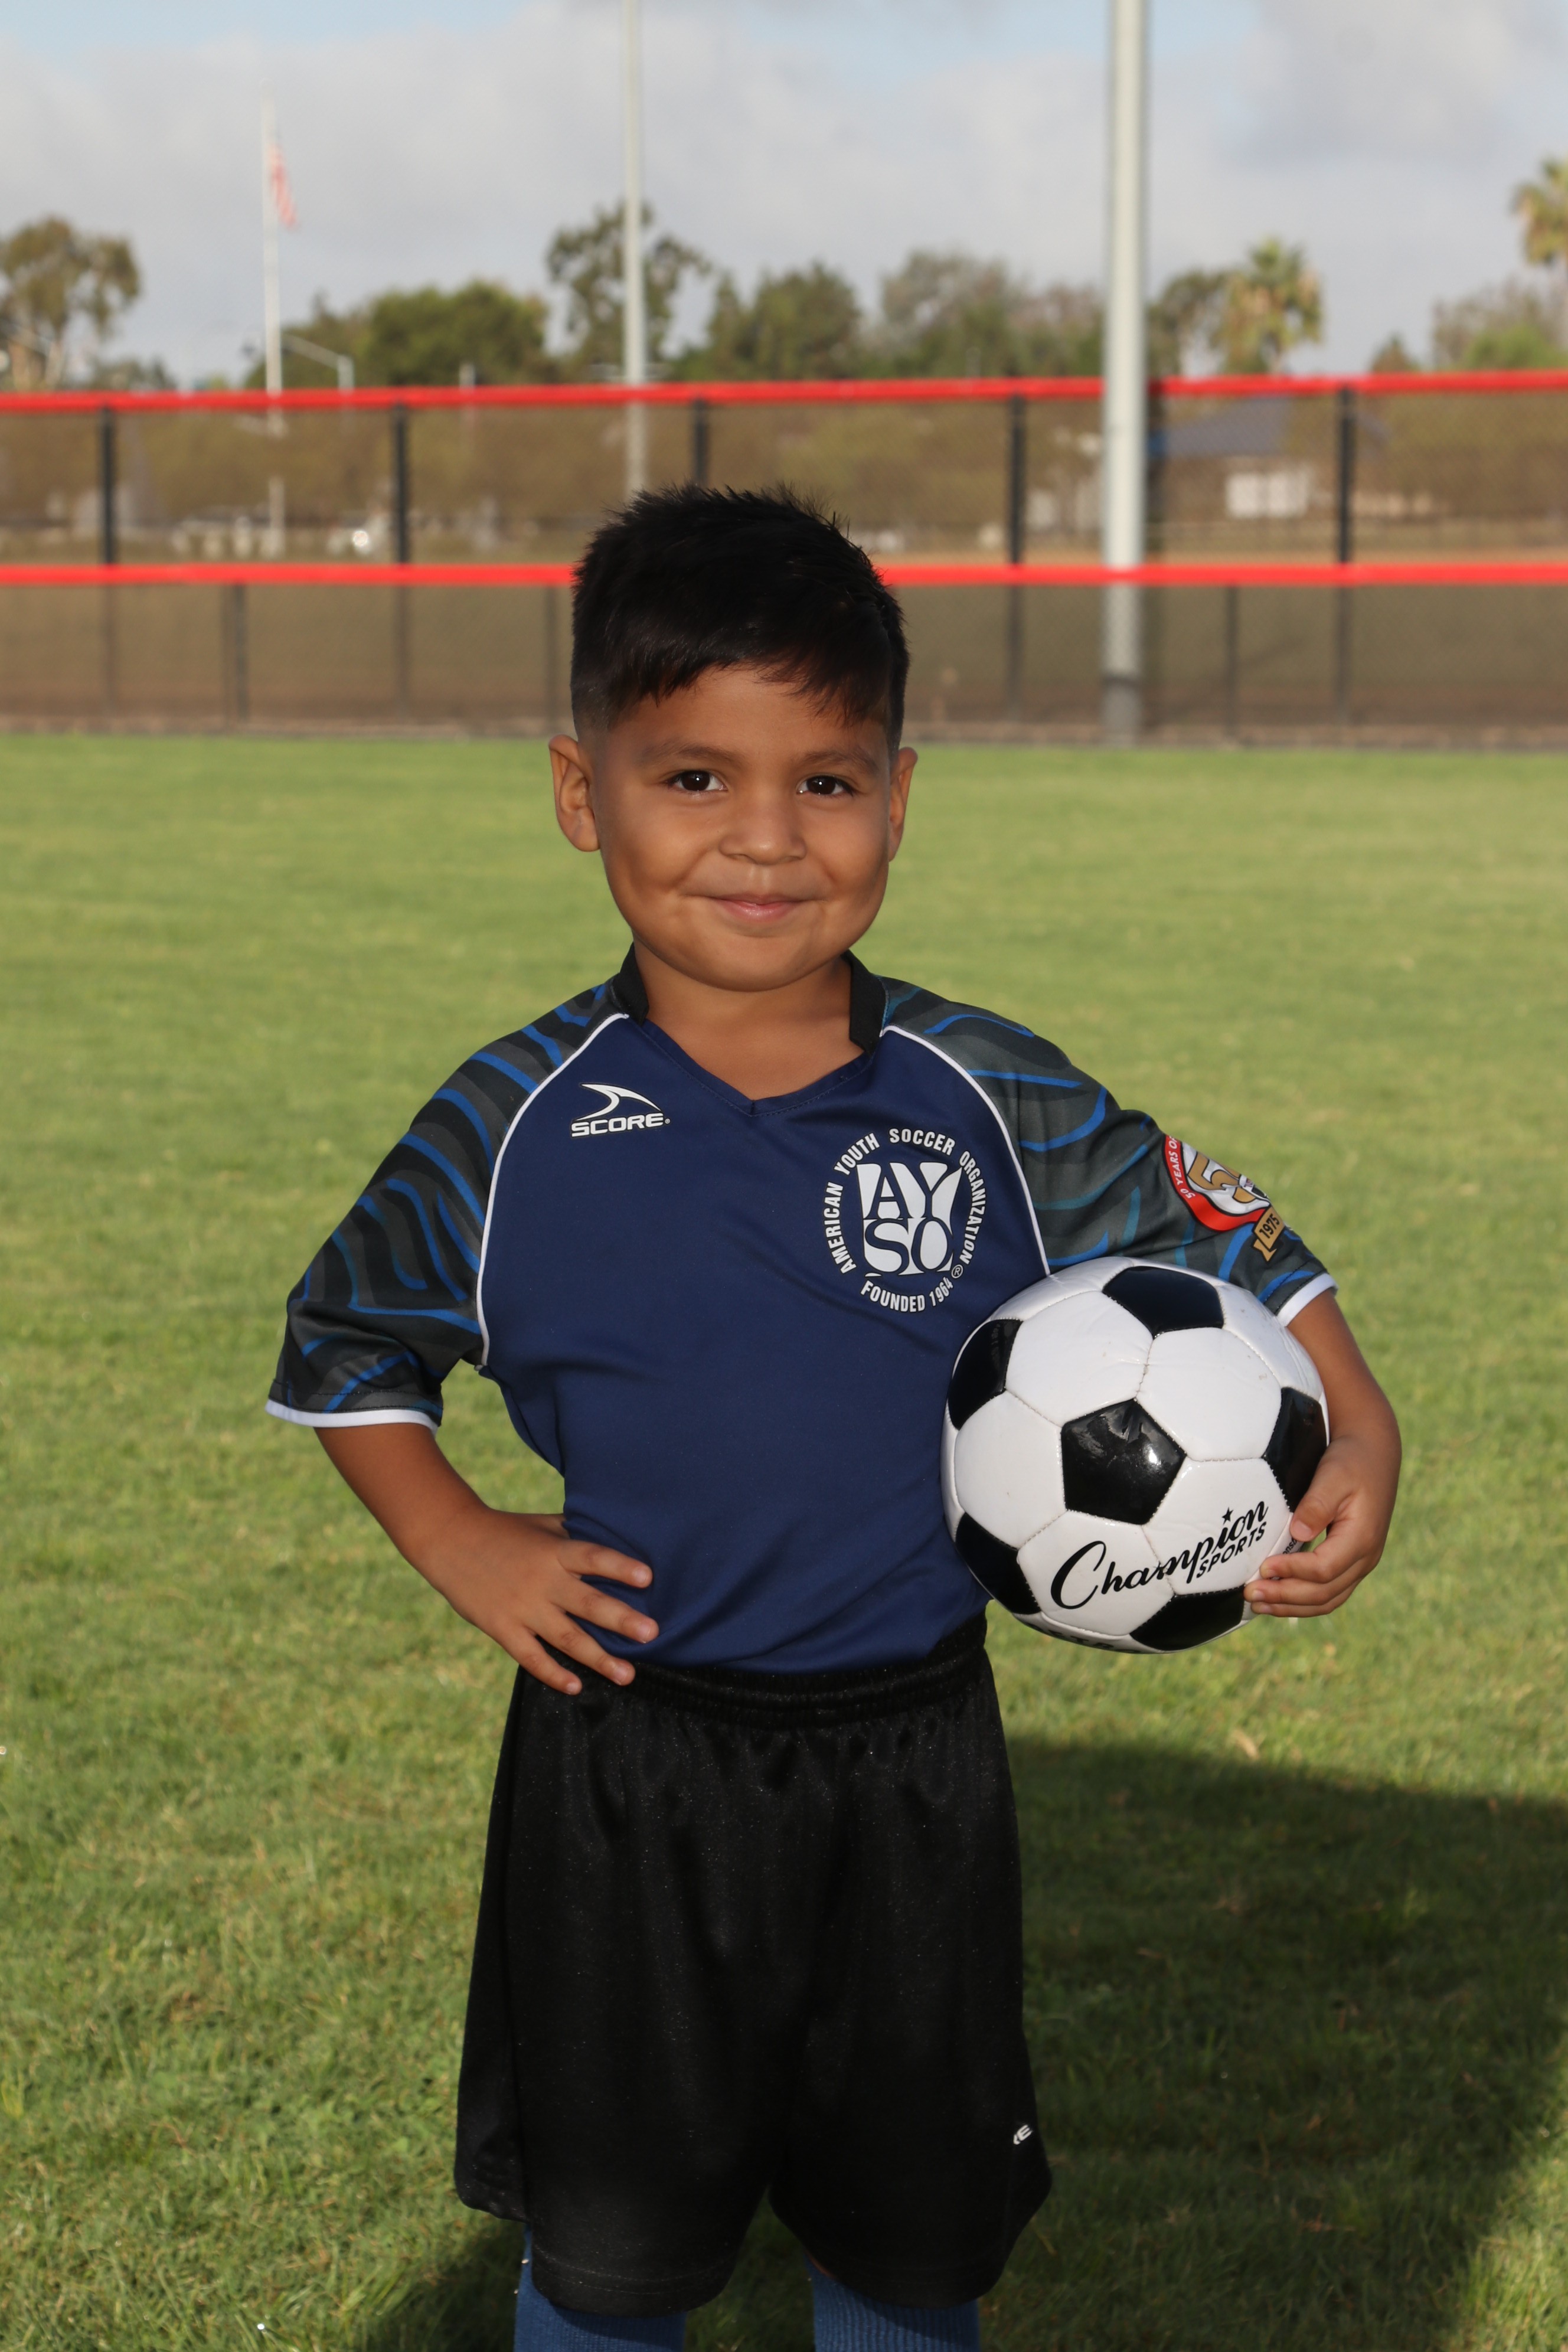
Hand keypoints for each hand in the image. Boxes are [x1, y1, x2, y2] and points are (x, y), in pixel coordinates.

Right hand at [315, 1423, 656, 1692]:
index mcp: (554, 1551)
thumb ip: (576, 1534)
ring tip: (628, 1675)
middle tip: (652, 1634)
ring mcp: (522, 1607)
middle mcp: (542, 1580)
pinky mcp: (502, 1627)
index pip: (592, 1557)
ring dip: (598, 1658)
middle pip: (587, 1602)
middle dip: (621, 1619)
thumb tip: (619, 1534)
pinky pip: (531, 1656)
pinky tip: (575, 1686)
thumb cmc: (506, 1530)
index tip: (648, 1577)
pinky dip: (553, 1672)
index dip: (619, 1566)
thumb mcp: (543, 1525)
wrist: (449, 1539)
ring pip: (566, 1637)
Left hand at [1245, 1429, 1395, 1616]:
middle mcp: (1365, 1558)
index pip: (1324, 1569)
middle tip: (1251, 1594)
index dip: (1292, 1572)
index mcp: (1362, 1538)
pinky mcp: (1351, 1563)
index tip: (1263, 1566)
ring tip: (1259, 1604)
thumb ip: (1316, 1504)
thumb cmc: (1351, 1462)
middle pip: (1324, 1593)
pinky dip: (1303, 1601)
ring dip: (1292, 1606)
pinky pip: (1329, 1592)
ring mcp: (1361, 1564)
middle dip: (1285, 1597)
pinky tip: (1279, 1599)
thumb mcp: (1333, 1475)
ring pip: (1327, 1600)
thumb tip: (1298, 1533)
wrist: (1374, 1456)